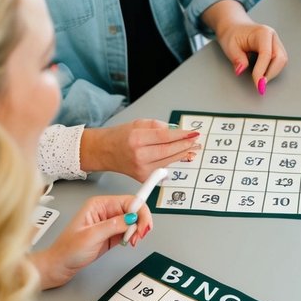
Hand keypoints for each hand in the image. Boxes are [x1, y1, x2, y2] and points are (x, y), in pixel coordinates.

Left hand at [32, 195, 153, 288]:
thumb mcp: (91, 236)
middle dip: (141, 222)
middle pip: (134, 210)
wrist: (59, 266)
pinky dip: (133, 236)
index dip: (140, 211)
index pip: (128, 201)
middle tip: (140, 235)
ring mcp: (109, 223)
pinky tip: (128, 242)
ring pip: (134, 221)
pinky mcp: (111, 234)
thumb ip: (113, 225)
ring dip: (137, 231)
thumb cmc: (67, 250)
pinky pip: (129, 230)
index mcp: (99, 205)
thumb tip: (132, 218)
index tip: (146, 222)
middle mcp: (105, 211)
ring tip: (132, 241)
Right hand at [80, 119, 202, 180]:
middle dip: (185, 145)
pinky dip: (171, 161)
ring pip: (168, 161)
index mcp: (137, 139)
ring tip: (192, 147)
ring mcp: (141, 169)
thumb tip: (177, 131)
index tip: (193, 133)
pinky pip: (163, 169)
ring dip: (182, 154)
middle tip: (196, 141)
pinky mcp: (143, 177)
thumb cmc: (120, 136)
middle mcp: (139, 156)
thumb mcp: (138, 124)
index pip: (165, 137)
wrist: (104, 152)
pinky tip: (179, 155)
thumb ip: (158, 126)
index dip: (182, 135)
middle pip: (169, 151)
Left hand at [215, 17, 287, 92]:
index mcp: (262, 32)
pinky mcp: (276, 49)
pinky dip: (272, 70)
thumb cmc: (232, 34)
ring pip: (282, 61)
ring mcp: (276, 43)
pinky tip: (262, 74)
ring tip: (260, 80)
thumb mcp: (229, 45)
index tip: (258, 84)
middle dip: (271, 73)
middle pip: (280, 58)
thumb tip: (241, 70)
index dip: (262, 70)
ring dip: (272, 73)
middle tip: (260, 85)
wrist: (234, 27)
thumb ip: (237, 58)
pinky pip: (279, 62)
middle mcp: (272, 37)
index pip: (266, 54)